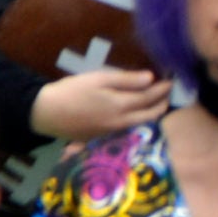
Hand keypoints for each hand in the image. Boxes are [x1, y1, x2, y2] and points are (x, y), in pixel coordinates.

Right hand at [30, 68, 170, 141]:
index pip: (150, 98)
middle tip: (168, 95)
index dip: (163, 89)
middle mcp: (120, 123)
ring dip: (151, 114)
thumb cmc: (72, 91)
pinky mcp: (101, 138)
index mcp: (120, 106)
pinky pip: (127, 130)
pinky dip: (137, 120)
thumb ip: (126, 80)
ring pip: (139, 124)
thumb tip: (151, 78)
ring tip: (157, 104)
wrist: (45, 113)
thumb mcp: (99, 79)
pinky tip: (136, 114)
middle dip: (162, 104)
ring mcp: (111, 133)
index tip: (172, 81)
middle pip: (149, 115)